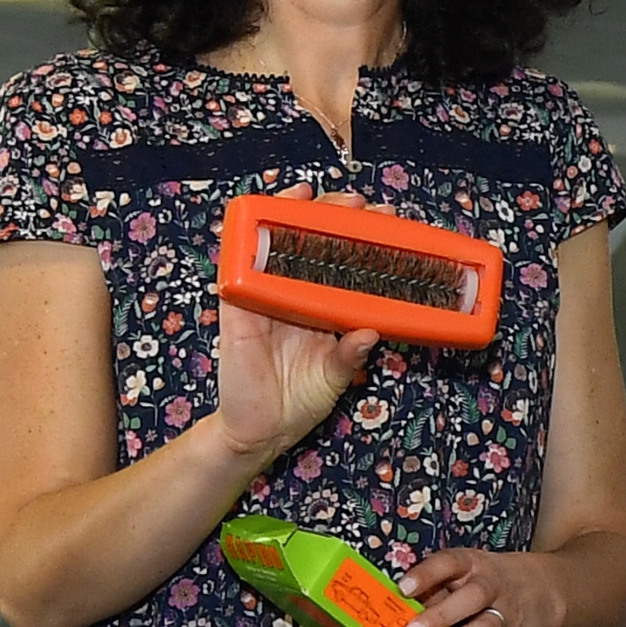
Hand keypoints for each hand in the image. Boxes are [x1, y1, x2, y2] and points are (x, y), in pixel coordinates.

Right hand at [213, 185, 379, 462]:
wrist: (260, 431)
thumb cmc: (300, 401)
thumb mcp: (334, 377)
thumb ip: (350, 356)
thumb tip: (370, 333)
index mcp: (323, 306)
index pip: (344, 261)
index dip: (362, 237)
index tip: (387, 220)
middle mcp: (296, 294)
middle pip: (312, 241)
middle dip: (332, 214)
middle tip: (356, 204)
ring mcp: (266, 296)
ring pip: (276, 243)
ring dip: (291, 214)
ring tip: (310, 196)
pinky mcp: (238, 306)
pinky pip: (239, 266)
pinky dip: (246, 239)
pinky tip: (263, 216)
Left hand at [397, 548, 561, 626]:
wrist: (542, 589)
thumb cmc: (485, 582)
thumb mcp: (464, 572)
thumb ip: (435, 588)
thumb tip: (397, 610)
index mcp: (473, 564)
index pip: (450, 563)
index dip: (427, 575)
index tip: (403, 589)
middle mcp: (493, 587)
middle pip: (472, 598)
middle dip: (439, 617)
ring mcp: (507, 615)